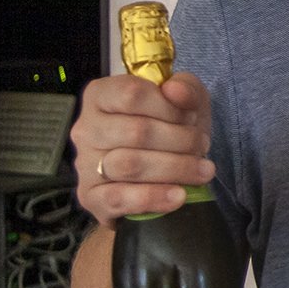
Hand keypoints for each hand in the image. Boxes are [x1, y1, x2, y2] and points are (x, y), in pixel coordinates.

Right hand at [70, 71, 214, 228]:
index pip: (132, 94)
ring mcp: (85, 164)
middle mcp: (86, 128)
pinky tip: (179, 196)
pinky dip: (153, 198)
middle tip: (202, 145)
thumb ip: (186, 88)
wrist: (163, 170)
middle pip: (136, 132)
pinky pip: (117, 198)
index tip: (191, 117)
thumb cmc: (171, 126)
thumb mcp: (185, 100)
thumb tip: (175, 90)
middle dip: (180, 140)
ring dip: (175, 168)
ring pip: (129, 165)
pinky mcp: (91, 197)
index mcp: (101, 96)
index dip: (169, 107)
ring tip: (203, 170)